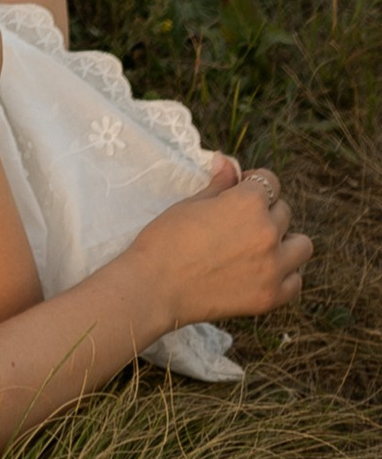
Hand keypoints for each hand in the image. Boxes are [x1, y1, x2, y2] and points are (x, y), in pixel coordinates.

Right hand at [133, 166, 312, 330]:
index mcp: (248, 203)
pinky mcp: (271, 296)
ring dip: (285, 242)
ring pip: (302, 246)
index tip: (239, 192)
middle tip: (239, 224)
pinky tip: (263, 272)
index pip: (269, 181)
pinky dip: (284, 275)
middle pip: (284, 212)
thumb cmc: (166, 240)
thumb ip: (219, 184)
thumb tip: (227, 162)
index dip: (252, 184)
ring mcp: (273, 267)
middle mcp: (267, 232)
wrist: (155, 287)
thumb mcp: (190, 204)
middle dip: (265, 212)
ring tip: (260, 248)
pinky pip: (295, 281)